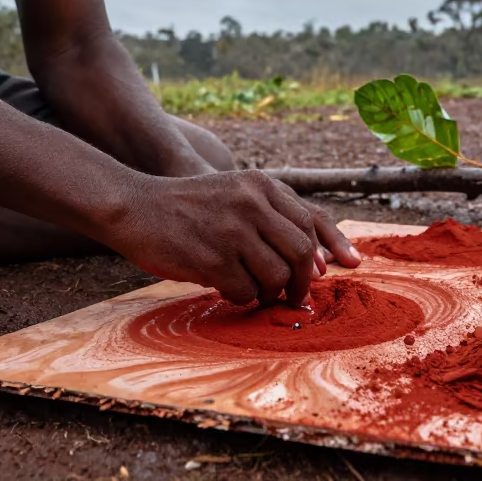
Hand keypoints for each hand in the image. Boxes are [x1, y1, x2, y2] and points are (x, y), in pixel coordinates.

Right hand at [108, 170, 361, 306]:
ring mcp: (232, 231)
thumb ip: (273, 216)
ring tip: (252, 289)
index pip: (311, 220)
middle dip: (302, 281)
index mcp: (260, 185)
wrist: (135, 207)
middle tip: (294, 296)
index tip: (346, 266)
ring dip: (268, 292)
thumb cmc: (188, 206)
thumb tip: (319, 261)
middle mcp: (251, 204)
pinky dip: (239, 296)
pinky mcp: (212, 259)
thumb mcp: (234, 192)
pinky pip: (244, 291)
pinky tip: (224, 287)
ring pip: (275, 276)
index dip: (331, 247)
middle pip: (300, 253)